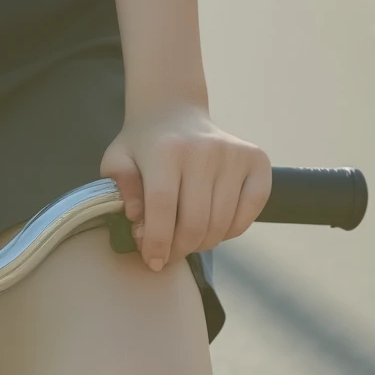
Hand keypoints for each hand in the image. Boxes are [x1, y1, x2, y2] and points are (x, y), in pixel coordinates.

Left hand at [101, 103, 270, 271]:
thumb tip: (136, 217)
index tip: (152, 261)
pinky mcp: (257, 161)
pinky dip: (231, 231)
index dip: (157, 241)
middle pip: (195, 222)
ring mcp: (233, 154)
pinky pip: (249, 214)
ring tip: (188, 238)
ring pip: (222, 224)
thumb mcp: (118, 161)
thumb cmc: (144, 146)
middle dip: (180, 249)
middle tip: (169, 254)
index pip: (162, 207)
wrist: (174, 113)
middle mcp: (204, 149)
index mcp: (166, 149)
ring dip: (203, 243)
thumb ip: (121, 188)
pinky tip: (213, 225)